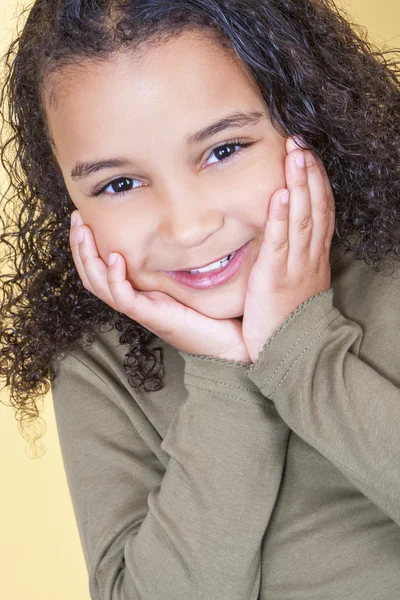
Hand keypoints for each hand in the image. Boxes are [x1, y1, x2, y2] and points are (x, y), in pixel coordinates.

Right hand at [69, 216, 251, 362]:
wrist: (226, 340)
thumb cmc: (208, 310)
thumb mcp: (184, 277)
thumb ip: (172, 258)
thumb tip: (172, 227)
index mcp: (136, 291)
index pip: (99, 269)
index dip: (86, 245)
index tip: (82, 216)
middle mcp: (132, 300)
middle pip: (92, 275)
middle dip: (80, 246)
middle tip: (75, 218)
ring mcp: (140, 309)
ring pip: (100, 286)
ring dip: (89, 258)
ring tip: (84, 232)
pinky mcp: (151, 316)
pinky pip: (124, 298)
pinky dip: (115, 279)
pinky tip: (115, 258)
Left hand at [242, 137, 335, 363]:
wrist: (293, 351)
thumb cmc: (291, 317)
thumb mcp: (299, 280)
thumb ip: (296, 254)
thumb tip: (288, 230)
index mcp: (314, 256)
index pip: (321, 210)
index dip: (317, 181)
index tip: (308, 155)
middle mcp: (309, 257)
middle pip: (315, 207)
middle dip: (309, 173)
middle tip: (300, 142)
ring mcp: (295, 266)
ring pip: (302, 219)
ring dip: (299, 185)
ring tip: (294, 155)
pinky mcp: (275, 278)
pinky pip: (280, 243)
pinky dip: (281, 218)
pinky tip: (280, 195)